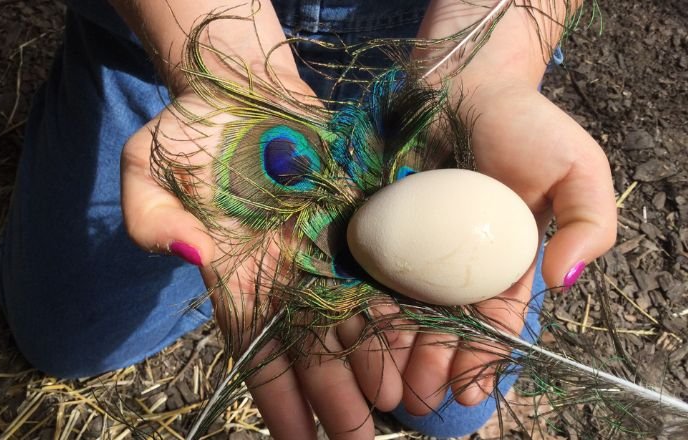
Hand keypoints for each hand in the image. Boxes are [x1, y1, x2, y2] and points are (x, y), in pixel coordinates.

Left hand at [337, 82, 616, 416]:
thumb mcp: (579, 169)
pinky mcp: (377, 224)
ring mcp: (414, 245)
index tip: (467, 389)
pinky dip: (363, 305)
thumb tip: (564, 280)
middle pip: (442, 325)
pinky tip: (357, 336)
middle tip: (418, 396)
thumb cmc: (524, 123)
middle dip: (432, 364)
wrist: (465, 78)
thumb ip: (589, 224)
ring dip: (395, 349)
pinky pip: (369, 271)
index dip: (483, 358)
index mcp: (503, 261)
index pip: (494, 322)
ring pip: (403, 309)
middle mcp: (456, 262)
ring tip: (386, 384)